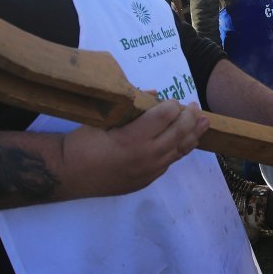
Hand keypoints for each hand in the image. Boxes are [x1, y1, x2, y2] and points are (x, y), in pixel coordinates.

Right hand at [60, 100, 209, 196]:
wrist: (68, 174)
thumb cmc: (82, 143)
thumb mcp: (104, 119)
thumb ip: (132, 106)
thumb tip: (153, 93)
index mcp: (134, 138)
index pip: (166, 115)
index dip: (172, 104)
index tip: (171, 99)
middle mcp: (146, 156)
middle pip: (179, 132)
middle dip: (189, 117)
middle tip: (194, 106)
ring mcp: (148, 171)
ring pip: (179, 150)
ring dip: (193, 134)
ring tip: (204, 122)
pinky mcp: (146, 180)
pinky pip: (169, 162)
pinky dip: (179, 148)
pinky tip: (185, 141)